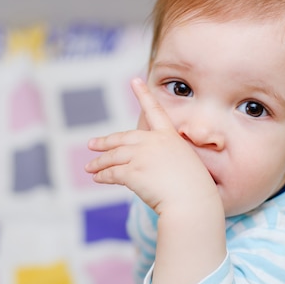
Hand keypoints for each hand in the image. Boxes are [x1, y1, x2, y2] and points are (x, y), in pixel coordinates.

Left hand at [85, 78, 217, 213]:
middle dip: (105, 142)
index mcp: (170, 137)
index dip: (144, 94)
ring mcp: (142, 156)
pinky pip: (111, 173)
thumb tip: (151, 167)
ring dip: (99, 163)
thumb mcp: (185, 165)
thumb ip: (166, 159)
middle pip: (122, 138)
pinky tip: (96, 178)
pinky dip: (102, 175)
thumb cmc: (194, 190)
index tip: (135, 80)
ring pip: (113, 156)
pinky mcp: (132, 172)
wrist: (192, 202)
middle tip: (92, 144)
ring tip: (90, 168)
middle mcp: (154, 142)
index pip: (155, 111)